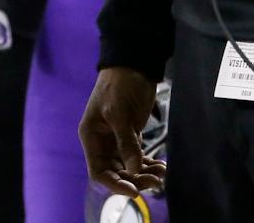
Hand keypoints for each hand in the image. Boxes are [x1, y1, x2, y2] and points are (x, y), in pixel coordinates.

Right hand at [80, 66, 166, 196]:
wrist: (133, 64)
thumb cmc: (119, 85)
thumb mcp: (119, 113)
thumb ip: (126, 142)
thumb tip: (134, 171)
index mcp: (92, 137)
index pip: (99, 171)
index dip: (114, 184)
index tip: (134, 191)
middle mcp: (102, 142)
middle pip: (116, 172)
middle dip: (134, 179)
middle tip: (155, 181)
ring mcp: (117, 140)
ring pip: (129, 167)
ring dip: (144, 173)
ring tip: (161, 173)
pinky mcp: (131, 135)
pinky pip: (138, 156)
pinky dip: (148, 163)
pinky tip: (161, 166)